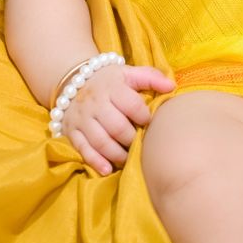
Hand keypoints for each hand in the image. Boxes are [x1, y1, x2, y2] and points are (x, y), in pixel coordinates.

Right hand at [58, 63, 174, 174]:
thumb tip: (171, 86)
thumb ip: (150, 77)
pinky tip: (108, 169)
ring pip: (100, 141)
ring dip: (117, 154)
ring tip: (128, 158)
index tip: (149, 123)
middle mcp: (95, 103)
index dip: (144, 117)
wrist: (74, 80)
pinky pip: (82, 149)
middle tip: (140, 144)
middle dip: (132, 139)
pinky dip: (95, 161)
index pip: (132, 105)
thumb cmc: (109, 81)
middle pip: (116, 127)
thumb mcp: (128, 73)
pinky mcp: (71, 131)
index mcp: (112, 86)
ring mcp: (82, 118)